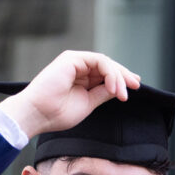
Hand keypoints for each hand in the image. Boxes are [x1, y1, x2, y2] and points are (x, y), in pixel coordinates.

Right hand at [0, 50, 140, 137]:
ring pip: (106, 63)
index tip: (135, 88)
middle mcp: (78, 67)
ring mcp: (75, 61)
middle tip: (136, 86)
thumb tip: (119, 89)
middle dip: (124, 76)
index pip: (106, 73)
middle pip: (108, 66)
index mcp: (81, 77)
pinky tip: (113, 87)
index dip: (122, 79)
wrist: (38, 115)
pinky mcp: (72, 58)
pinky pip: (99, 61)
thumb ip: (103, 93)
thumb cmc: (57, 113)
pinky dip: (110, 73)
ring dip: (118, 77)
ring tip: (123, 94)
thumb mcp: (88, 103)